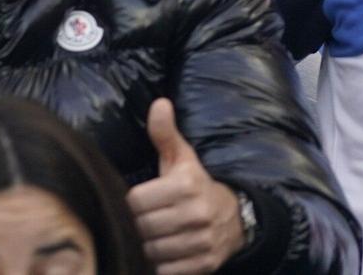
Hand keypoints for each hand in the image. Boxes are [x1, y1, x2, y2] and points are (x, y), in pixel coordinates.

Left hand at [128, 98, 245, 274]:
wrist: (236, 217)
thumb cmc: (195, 184)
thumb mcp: (181, 156)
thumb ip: (164, 133)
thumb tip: (159, 103)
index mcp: (186, 186)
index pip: (136, 201)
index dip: (126, 203)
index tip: (127, 202)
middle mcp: (196, 215)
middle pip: (142, 228)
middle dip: (132, 226)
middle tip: (129, 221)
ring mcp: (202, 243)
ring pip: (152, 251)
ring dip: (142, 247)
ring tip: (141, 237)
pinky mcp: (205, 265)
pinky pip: (168, 270)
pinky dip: (156, 265)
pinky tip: (153, 255)